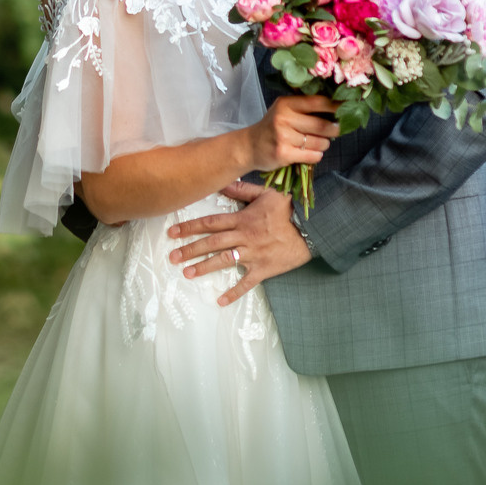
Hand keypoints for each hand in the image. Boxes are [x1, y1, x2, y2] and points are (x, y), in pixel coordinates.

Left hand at [167, 180, 312, 305]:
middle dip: (190, 250)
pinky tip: (220, 301)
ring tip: (187, 273)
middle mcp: (244, 237)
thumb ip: (242, 190)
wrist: (313, 227)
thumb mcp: (266, 193)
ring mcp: (253, 254)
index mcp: (242, 219)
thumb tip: (221, 183)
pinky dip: (234, 292)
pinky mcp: (264, 269)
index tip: (172, 233)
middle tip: (173, 257)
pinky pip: (247, 282)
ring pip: (224, 261)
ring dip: (204, 267)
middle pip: (212, 243)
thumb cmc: (289, 208)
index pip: (210, 223)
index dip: (190, 227)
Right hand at [256, 94, 338, 170]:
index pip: (317, 102)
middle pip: (323, 125)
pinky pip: (313, 156)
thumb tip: (337, 109)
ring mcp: (283, 137)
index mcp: (286, 104)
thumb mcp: (284, 110)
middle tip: (335, 130)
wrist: (249, 147)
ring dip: (324, 144)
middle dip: (334, 129)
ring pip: (320, 142)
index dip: (336, 106)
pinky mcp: (284, 154)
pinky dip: (316, 155)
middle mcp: (284, 118)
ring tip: (316, 143)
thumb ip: (305, 107)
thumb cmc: (272, 127)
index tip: (348, 108)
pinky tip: (309, 153)